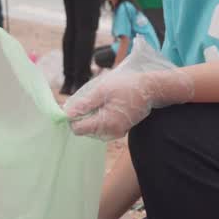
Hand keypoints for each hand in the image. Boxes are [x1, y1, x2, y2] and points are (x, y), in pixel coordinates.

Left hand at [64, 69, 193, 139]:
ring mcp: (117, 132)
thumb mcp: (102, 91)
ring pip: (94, 128)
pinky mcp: (120, 129)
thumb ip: (84, 104)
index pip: (78, 129)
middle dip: (82, 116)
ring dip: (91, 116)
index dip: (72, 118)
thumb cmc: (126, 86)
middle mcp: (111, 132)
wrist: (150, 89)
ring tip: (99, 100)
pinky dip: (100, 117)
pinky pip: (103, 126)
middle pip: (85, 130)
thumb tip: (67, 113)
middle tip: (88, 99)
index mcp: (106, 123)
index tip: (72, 105)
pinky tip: (105, 104)